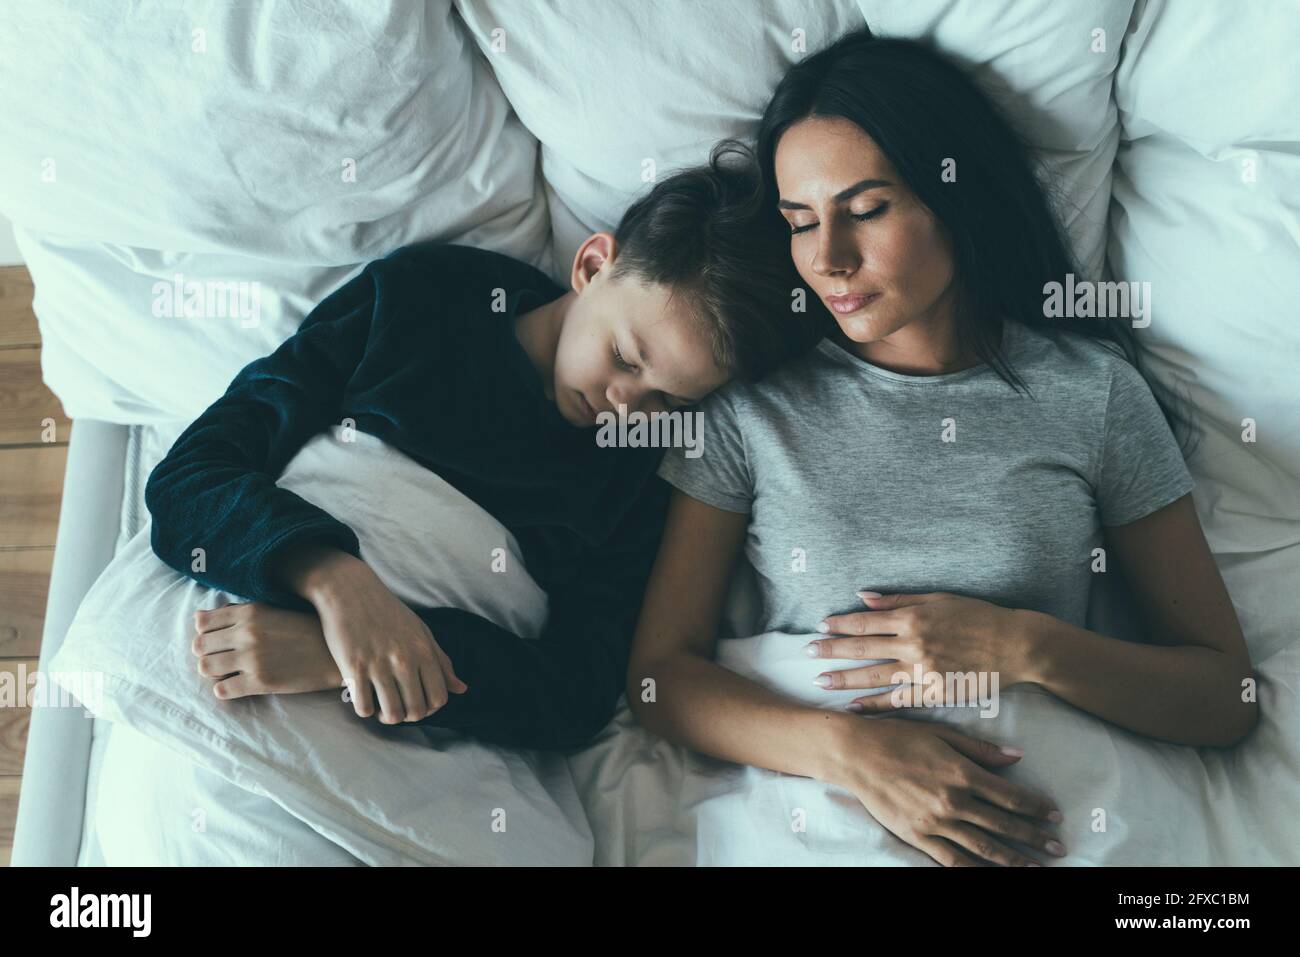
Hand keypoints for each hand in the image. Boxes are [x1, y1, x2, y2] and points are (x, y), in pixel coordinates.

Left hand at [192, 601, 343, 696]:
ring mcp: (252, 658)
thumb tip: (199, 617)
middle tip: (222, 658)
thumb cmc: (304, 630)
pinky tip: (239, 685)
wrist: (334, 654)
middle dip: (207, 653)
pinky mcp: (260, 682)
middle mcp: (247, 633)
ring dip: (213, 671)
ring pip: (205, 668)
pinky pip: (221, 690)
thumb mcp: (272, 611)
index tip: (217, 639)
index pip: (202, 622)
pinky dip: (226, 689)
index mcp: (250, 612)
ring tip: (229, 671)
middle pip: (199, 646)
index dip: (205, 632)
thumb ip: (238, 612)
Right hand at [304, 553, 467, 724]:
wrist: (350, 590)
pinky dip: (365, 710)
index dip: (430, 708)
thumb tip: (462, 690)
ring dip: (387, 717)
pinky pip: (364, 707)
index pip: (439, 698)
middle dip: (408, 716)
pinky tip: (363, 699)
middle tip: (398, 708)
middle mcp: (404, 659)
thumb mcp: (420, 632)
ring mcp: (378, 664)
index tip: (418, 702)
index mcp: (423, 651)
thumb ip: (441, 662)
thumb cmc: (388, 612)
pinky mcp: (353, 667)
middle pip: (416, 710)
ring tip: (381, 708)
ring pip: (392, 714)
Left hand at [809, 591, 1029, 710]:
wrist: (1015, 645)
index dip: (840, 624)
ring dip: (845, 679)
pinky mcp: (935, 693)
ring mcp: (923, 671)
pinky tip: (855, 708)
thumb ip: (900, 601)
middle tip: (806, 654)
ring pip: (874, 676)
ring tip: (821, 682)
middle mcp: (914, 644)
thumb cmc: (978, 617)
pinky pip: (898, 701)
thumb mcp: (939, 599)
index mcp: (913, 618)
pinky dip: (875, 705)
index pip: (866, 621)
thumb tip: (863, 597)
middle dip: (831, 651)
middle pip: (863, 648)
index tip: (819, 626)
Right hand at [825, 715, 1065, 865]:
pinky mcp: (916, 835)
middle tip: (1059, 846)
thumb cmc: (898, 736)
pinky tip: (989, 873)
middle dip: (1034, 837)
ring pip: (983, 846)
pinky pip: (951, 859)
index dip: (1036, 807)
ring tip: (1036, 867)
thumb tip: (1018, 757)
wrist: (855, 753)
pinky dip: (973, 869)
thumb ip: (980, 749)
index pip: (1011, 795)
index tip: (1054, 814)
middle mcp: (953, 800)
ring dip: (1013, 859)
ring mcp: (935, 821)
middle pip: (1004, 824)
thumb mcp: (942, 734)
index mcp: (962, 772)